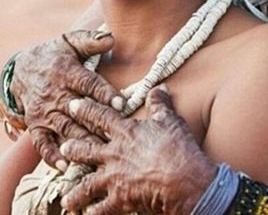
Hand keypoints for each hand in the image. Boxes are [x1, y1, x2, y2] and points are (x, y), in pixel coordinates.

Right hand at [10, 30, 122, 170]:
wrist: (22, 67)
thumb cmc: (56, 54)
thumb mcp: (71, 41)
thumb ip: (91, 40)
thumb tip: (112, 38)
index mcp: (67, 72)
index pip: (90, 84)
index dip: (106, 94)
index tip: (121, 104)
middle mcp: (56, 94)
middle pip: (80, 112)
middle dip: (98, 124)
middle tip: (117, 136)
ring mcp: (45, 111)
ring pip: (66, 129)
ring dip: (82, 142)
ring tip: (99, 153)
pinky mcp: (35, 124)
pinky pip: (42, 143)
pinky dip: (51, 156)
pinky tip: (65, 166)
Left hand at [60, 86, 216, 214]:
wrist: (182, 178)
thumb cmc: (177, 146)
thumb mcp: (169, 119)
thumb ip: (159, 103)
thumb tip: (158, 87)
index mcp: (125, 132)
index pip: (101, 117)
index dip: (86, 109)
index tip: (72, 104)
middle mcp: (114, 154)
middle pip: (86, 150)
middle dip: (73, 148)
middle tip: (64, 146)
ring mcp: (113, 178)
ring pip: (86, 184)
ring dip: (75, 191)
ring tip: (66, 197)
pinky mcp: (119, 200)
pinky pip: (99, 210)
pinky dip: (92, 213)